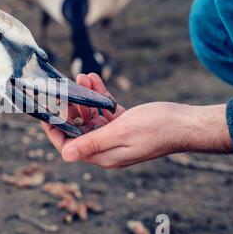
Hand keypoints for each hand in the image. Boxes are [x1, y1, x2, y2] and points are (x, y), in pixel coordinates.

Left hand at [42, 74, 232, 168]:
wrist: (186, 124)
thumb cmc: (156, 129)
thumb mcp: (120, 133)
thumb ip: (91, 143)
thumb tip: (65, 155)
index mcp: (103, 155)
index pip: (69, 146)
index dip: (55, 130)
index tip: (46, 113)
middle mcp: (107, 148)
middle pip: (78, 129)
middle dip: (70, 109)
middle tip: (64, 91)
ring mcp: (116, 136)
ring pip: (91, 117)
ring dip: (85, 98)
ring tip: (81, 78)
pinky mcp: (125, 125)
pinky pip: (105, 111)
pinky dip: (99, 97)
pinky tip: (94, 80)